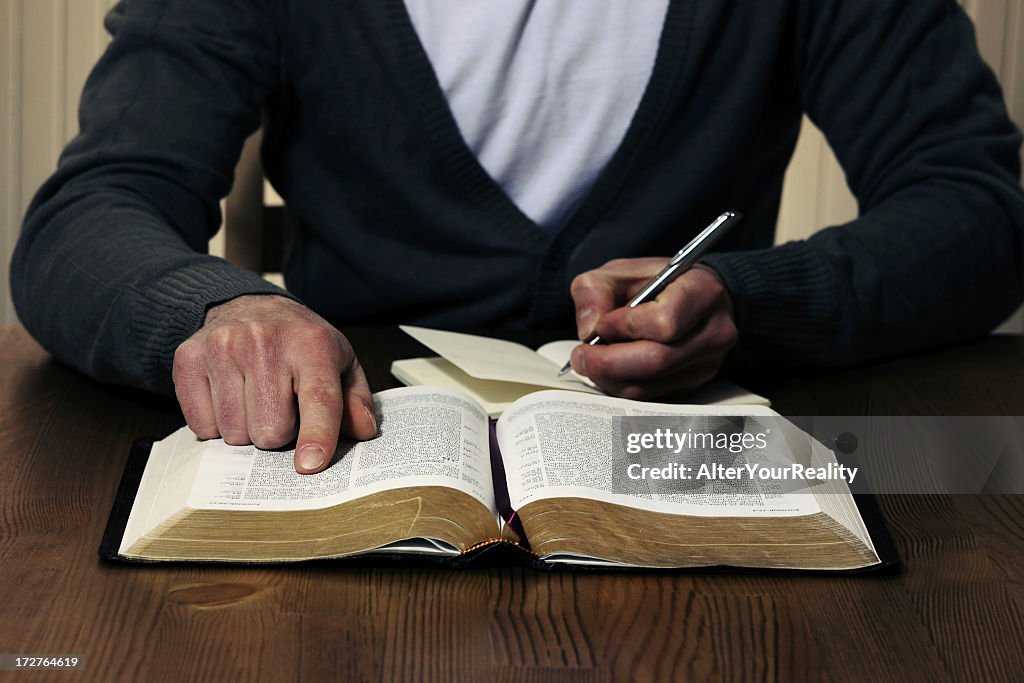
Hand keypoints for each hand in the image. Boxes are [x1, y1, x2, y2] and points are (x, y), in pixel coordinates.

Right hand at [172, 295, 376, 473]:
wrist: (249, 305)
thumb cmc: (299, 343)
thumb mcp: (341, 363)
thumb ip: (355, 401)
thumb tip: (363, 431)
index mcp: (311, 345)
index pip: (317, 398)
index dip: (316, 435)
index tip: (310, 464)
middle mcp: (264, 342)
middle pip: (270, 431)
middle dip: (279, 434)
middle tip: (281, 409)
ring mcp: (223, 349)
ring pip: (235, 433)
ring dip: (247, 430)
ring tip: (255, 400)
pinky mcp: (189, 360)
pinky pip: (202, 426)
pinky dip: (217, 425)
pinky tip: (229, 398)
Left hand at [568, 259, 737, 399]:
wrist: (693, 298)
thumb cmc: (657, 282)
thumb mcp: (621, 271)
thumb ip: (596, 291)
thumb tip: (589, 330)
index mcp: (702, 292)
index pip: (665, 322)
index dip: (625, 327)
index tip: (603, 324)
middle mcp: (714, 331)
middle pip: (657, 361)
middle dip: (608, 361)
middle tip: (581, 355)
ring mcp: (707, 364)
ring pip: (649, 386)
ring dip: (610, 377)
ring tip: (591, 361)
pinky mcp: (693, 385)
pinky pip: (649, 396)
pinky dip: (620, 386)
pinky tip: (609, 370)